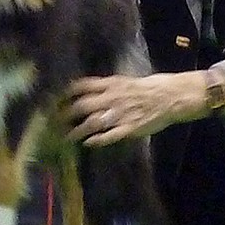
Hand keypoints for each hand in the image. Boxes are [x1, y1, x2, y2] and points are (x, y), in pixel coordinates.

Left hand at [64, 71, 207, 146]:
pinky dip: (97, 140)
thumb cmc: (148, 87)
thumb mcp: (124, 80)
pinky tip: (88, 143)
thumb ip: (106, 86)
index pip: (82, 86)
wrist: (170, 96)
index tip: (54, 99)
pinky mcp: (129, 128)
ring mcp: (119, 114)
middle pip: (82, 106)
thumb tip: (87, 89)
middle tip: (54, 121)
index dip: (65, 93)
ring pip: (92, 123)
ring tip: (67, 136)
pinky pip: (109, 136)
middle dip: (65, 114)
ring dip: (77, 130)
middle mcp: (112, 98)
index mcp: (111, 84)